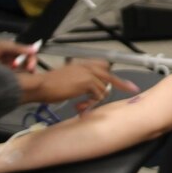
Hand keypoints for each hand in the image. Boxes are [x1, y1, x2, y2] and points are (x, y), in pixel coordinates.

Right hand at [17, 59, 136, 109]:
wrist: (40, 85)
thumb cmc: (48, 86)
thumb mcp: (66, 79)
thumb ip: (79, 82)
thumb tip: (90, 91)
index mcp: (81, 64)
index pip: (103, 67)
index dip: (114, 77)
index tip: (128, 83)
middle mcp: (86, 67)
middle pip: (109, 75)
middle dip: (121, 84)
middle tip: (132, 90)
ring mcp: (87, 74)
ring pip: (103, 89)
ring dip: (95, 100)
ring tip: (81, 107)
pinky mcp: (86, 83)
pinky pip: (97, 95)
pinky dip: (90, 104)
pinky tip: (78, 107)